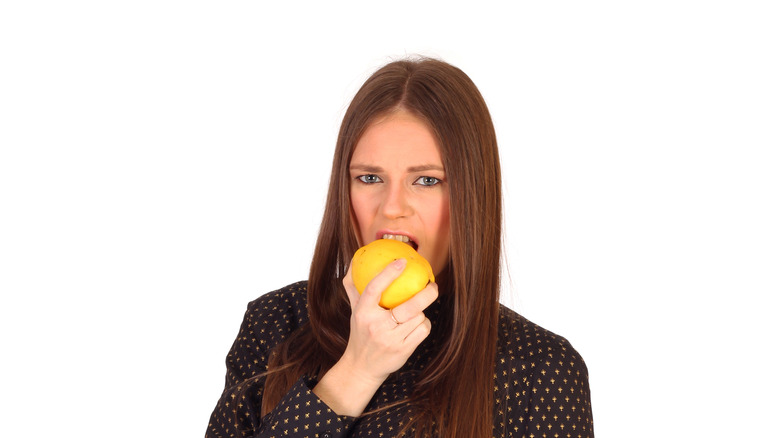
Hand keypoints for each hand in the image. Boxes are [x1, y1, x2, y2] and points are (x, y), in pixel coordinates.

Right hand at [313, 258, 437, 415]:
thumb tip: (354, 261)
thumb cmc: (360, 332)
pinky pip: (423, 330)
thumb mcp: (354, 310)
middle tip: (432, 285)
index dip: (388, 273)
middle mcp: (376, 326)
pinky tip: (417, 324)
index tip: (402, 262)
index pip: (374, 288)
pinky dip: (423, 324)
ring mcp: (390, 339)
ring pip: (418, 317)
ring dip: (421, 313)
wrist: (361, 367)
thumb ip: (354, 287)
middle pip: (409, 306)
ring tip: (416, 311)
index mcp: (362, 313)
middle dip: (427, 294)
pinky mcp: (403, 350)